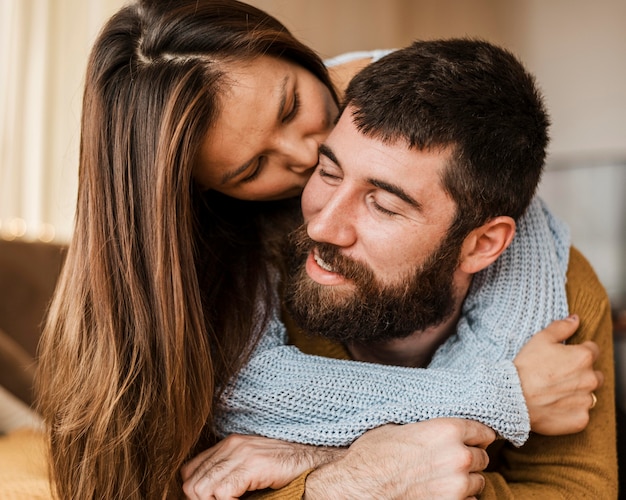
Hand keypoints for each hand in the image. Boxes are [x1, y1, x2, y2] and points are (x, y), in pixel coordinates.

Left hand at [181, 434, 342, 498]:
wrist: (314, 463)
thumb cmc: (285, 471)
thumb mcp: (250, 470)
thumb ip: (229, 475)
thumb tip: (205, 495)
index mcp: (228, 445)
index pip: (190, 471)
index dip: (194, 492)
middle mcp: (231, 445)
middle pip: (192, 482)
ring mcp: (242, 452)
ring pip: (202, 488)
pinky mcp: (253, 464)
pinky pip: (222, 492)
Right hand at [305, 418, 494, 499]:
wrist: (358, 486)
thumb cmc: (373, 455)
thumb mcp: (399, 427)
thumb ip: (429, 428)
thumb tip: (438, 428)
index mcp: (447, 430)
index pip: (483, 431)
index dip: (477, 435)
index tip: (474, 439)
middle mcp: (458, 456)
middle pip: (482, 458)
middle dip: (469, 458)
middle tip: (450, 460)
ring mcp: (457, 486)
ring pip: (478, 482)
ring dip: (465, 480)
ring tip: (443, 477)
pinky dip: (459, 498)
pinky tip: (439, 492)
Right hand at [514, 315, 602, 434]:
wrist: (513, 397)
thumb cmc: (526, 366)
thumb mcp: (540, 339)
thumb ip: (561, 327)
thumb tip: (576, 319)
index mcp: (583, 357)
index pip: (592, 350)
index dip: (577, 352)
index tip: (563, 357)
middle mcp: (590, 378)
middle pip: (594, 373)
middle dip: (581, 373)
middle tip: (558, 375)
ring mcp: (587, 400)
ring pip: (588, 394)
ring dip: (577, 392)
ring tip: (555, 391)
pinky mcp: (581, 419)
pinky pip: (581, 413)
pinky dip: (571, 410)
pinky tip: (554, 405)